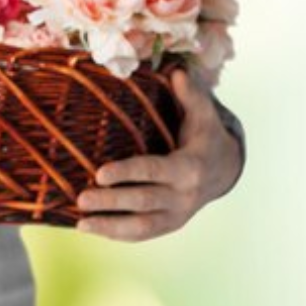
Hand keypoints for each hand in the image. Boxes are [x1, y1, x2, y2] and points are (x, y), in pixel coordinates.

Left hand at [75, 69, 242, 240]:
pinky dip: (117, 234)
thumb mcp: (202, 115)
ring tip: (80, 223)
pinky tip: (90, 229)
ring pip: (143, 226)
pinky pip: (142, 234)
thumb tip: (177, 71)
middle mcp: (184, 195)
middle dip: (112, 202)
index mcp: (189, 167)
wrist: (224, 170)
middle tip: (80, 198)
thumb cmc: (203, 136)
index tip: (100, 173)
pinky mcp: (169, 225)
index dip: (127, 173)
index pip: (153, 171)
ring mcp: (177, 214)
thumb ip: (190, 95)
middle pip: (143, 201)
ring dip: (110, 226)